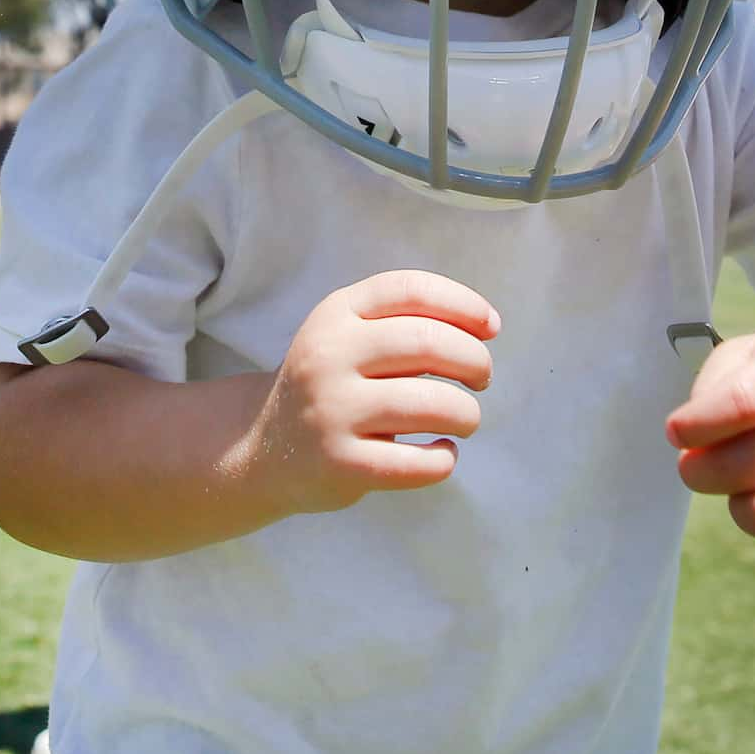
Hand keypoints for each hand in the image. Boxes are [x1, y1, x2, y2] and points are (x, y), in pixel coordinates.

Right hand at [252, 270, 498, 516]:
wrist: (264, 446)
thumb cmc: (332, 383)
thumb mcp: (350, 335)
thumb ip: (405, 323)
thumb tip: (486, 326)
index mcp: (336, 313)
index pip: (411, 289)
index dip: (464, 304)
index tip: (491, 327)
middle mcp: (329, 355)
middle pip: (428, 342)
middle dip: (475, 360)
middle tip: (482, 378)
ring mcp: (331, 410)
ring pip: (430, 403)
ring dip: (466, 413)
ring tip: (464, 419)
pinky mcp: (338, 464)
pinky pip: (414, 463)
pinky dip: (443, 460)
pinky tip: (441, 454)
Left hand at [666, 333, 754, 580]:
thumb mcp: (745, 358)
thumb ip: (710, 389)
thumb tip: (686, 437)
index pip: (743, 402)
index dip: (697, 425)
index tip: (678, 433)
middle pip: (748, 467)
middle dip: (707, 473)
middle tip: (708, 465)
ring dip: (745, 512)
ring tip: (751, 492)